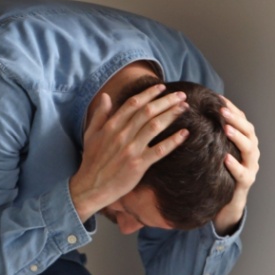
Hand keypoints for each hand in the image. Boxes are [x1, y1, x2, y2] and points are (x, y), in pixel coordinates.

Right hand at [69, 85, 190, 222]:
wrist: (91, 187)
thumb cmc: (92, 161)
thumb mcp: (90, 134)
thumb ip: (99, 114)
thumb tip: (106, 96)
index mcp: (110, 126)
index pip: (133, 104)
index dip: (149, 93)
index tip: (161, 87)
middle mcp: (121, 135)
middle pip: (147, 111)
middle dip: (166, 101)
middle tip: (181, 95)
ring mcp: (131, 149)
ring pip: (155, 126)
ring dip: (171, 114)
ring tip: (184, 108)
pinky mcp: (138, 165)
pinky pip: (159, 150)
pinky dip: (173, 141)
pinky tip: (184, 133)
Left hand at [213, 99, 259, 234]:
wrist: (225, 202)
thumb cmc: (217, 170)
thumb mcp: (214, 149)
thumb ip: (210, 133)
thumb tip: (192, 112)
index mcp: (244, 140)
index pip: (241, 119)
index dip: (231, 108)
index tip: (218, 97)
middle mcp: (251, 151)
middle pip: (248, 130)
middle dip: (235, 119)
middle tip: (222, 110)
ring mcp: (251, 167)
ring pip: (249, 149)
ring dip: (238, 137)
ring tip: (226, 129)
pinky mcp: (246, 182)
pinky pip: (242, 173)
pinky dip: (235, 166)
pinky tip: (225, 159)